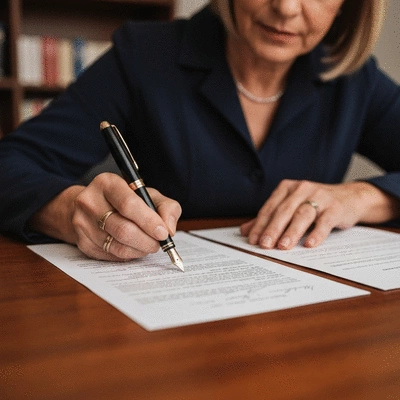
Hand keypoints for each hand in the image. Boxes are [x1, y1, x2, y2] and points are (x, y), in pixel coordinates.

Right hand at [29, 173, 181, 260]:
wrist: (90, 206)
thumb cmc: (124, 199)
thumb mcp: (147, 194)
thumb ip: (166, 207)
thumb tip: (169, 229)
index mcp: (107, 183)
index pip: (128, 205)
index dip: (149, 221)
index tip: (163, 233)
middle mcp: (90, 201)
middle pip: (123, 229)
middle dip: (147, 240)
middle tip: (158, 244)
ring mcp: (82, 223)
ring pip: (117, 246)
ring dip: (139, 250)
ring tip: (149, 246)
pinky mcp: (82, 242)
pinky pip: (111, 255)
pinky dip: (128, 255)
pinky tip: (134, 248)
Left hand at [240, 179, 399, 249]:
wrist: (349, 198)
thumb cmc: (314, 204)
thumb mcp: (291, 208)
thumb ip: (269, 219)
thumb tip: (245, 232)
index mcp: (287, 188)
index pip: (270, 208)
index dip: (260, 224)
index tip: (253, 240)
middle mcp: (302, 189)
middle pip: (284, 211)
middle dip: (272, 228)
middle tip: (264, 245)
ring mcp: (320, 196)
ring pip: (302, 214)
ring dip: (292, 231)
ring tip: (283, 246)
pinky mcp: (336, 207)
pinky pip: (325, 221)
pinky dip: (317, 233)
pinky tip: (309, 244)